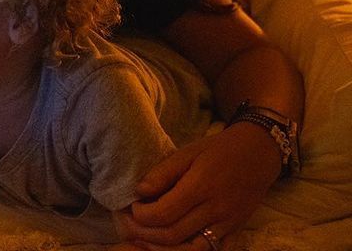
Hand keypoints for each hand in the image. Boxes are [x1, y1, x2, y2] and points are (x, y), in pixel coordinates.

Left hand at [121, 123, 279, 248]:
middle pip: (172, 235)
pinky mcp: (234, 231)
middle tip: (131, 224)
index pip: (163, 213)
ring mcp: (227, 224)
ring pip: (191, 250)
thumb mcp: (187, 152)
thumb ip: (163, 173)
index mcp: (200, 187)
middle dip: (145, 233)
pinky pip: (210, 250)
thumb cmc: (218, 150)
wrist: (258, 154)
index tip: (132, 206)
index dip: (141, 215)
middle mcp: (215, 210)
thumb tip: (139, 191)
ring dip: (164, 248)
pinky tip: (172, 244)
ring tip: (146, 238)